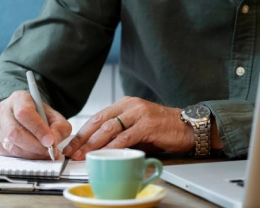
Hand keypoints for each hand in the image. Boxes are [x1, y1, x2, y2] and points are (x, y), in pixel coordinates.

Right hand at [0, 90, 71, 159]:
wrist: (25, 116)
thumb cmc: (39, 115)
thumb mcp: (54, 116)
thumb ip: (59, 127)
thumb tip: (54, 141)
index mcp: (19, 98)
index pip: (24, 112)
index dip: (38, 128)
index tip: (50, 141)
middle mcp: (3, 110)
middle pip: (14, 131)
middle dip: (35, 145)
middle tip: (49, 151)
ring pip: (11, 145)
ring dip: (30, 154)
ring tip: (44, 154)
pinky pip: (8, 153)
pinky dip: (24, 157)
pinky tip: (34, 155)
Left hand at [62, 96, 194, 160]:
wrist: (187, 126)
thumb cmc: (163, 128)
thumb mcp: (137, 128)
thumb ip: (120, 133)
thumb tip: (99, 148)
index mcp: (125, 103)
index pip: (98, 117)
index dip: (83, 132)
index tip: (72, 145)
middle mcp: (130, 105)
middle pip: (99, 121)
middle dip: (83, 138)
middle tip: (72, 152)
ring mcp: (139, 113)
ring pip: (109, 128)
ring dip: (94, 144)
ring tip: (84, 155)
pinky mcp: (147, 124)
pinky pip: (125, 137)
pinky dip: (112, 147)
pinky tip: (105, 155)